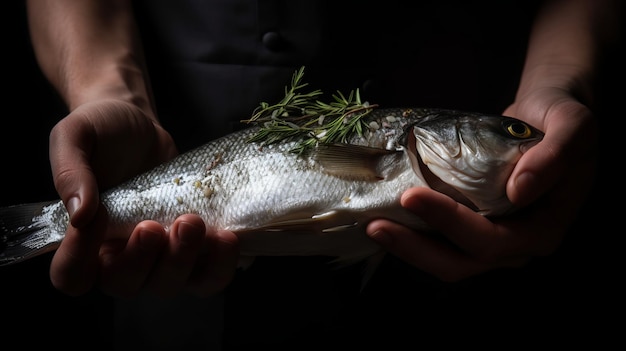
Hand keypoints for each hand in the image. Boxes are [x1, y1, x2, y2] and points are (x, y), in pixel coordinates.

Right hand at [48, 100, 239, 296]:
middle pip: (126, 284)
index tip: (94, 220)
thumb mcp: (75, 136)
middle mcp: (119, 256)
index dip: (79, 259)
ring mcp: (159, 256)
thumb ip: (69, 171)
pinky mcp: (193, 248)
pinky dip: (220, 264)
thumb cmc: (101, 132)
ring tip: (194, 222)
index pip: (73, 274)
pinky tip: (226, 236)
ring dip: (184, 261)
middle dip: (142, 259)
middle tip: (153, 223)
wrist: (141, 125)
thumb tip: (79, 213)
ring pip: (171, 284)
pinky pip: (209, 274)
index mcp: (83, 240)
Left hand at [366, 87, 596, 280]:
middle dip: (416, 248)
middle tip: (375, 225)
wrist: (547, 114)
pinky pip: (441, 241)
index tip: (412, 196)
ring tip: (371, 226)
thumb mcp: (574, 125)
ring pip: (446, 259)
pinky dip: (413, 234)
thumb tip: (519, 191)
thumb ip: (555, 155)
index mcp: (544, 228)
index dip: (450, 223)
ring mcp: (494, 237)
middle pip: (461, 263)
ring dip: (408, 247)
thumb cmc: (562, 117)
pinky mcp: (474, 226)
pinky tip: (385, 219)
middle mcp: (518, 242)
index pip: (493, 241)